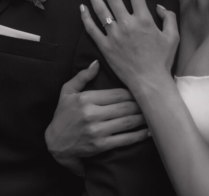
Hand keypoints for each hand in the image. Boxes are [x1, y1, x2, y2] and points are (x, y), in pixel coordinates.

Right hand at [45, 60, 148, 174]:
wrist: (54, 143)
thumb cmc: (62, 114)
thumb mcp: (67, 91)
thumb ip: (82, 76)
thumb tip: (97, 63)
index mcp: (86, 99)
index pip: (117, 93)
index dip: (132, 92)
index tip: (142, 90)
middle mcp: (92, 114)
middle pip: (125, 107)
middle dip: (141, 104)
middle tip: (153, 100)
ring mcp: (97, 131)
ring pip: (127, 122)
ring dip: (143, 119)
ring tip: (154, 114)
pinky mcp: (100, 146)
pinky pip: (124, 140)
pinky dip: (138, 136)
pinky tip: (148, 132)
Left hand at [80, 0, 178, 93]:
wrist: (149, 82)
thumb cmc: (162, 60)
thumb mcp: (172, 37)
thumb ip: (168, 17)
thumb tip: (158, 6)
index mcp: (144, 19)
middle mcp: (127, 24)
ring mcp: (114, 35)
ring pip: (100, 10)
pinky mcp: (104, 46)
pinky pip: (92, 29)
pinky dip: (85, 17)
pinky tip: (82, 7)